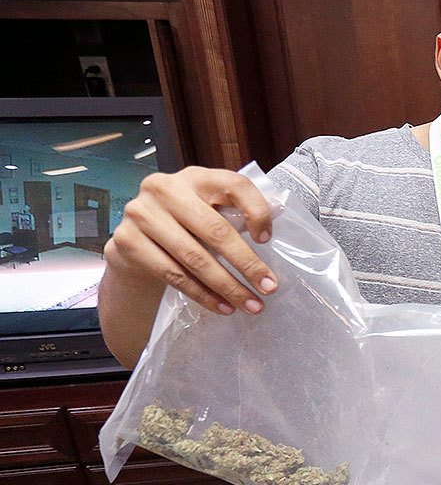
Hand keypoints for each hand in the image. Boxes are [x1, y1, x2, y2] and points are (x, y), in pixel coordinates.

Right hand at [105, 166, 278, 314]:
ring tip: (251, 305)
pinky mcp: (128, 241)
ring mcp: (142, 214)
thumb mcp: (208, 212)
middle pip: (215, 230)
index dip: (256, 211)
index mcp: (195, 177)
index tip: (268, 240)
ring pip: (195, 258)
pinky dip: (203, 295)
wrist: (136, 243)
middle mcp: (165, 188)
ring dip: (228, 287)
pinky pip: (174, 275)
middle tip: (269, 288)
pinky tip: (223, 307)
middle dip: (247, 264)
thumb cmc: (185, 227)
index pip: (234, 185)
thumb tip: (268, 239)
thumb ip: (233, 215)